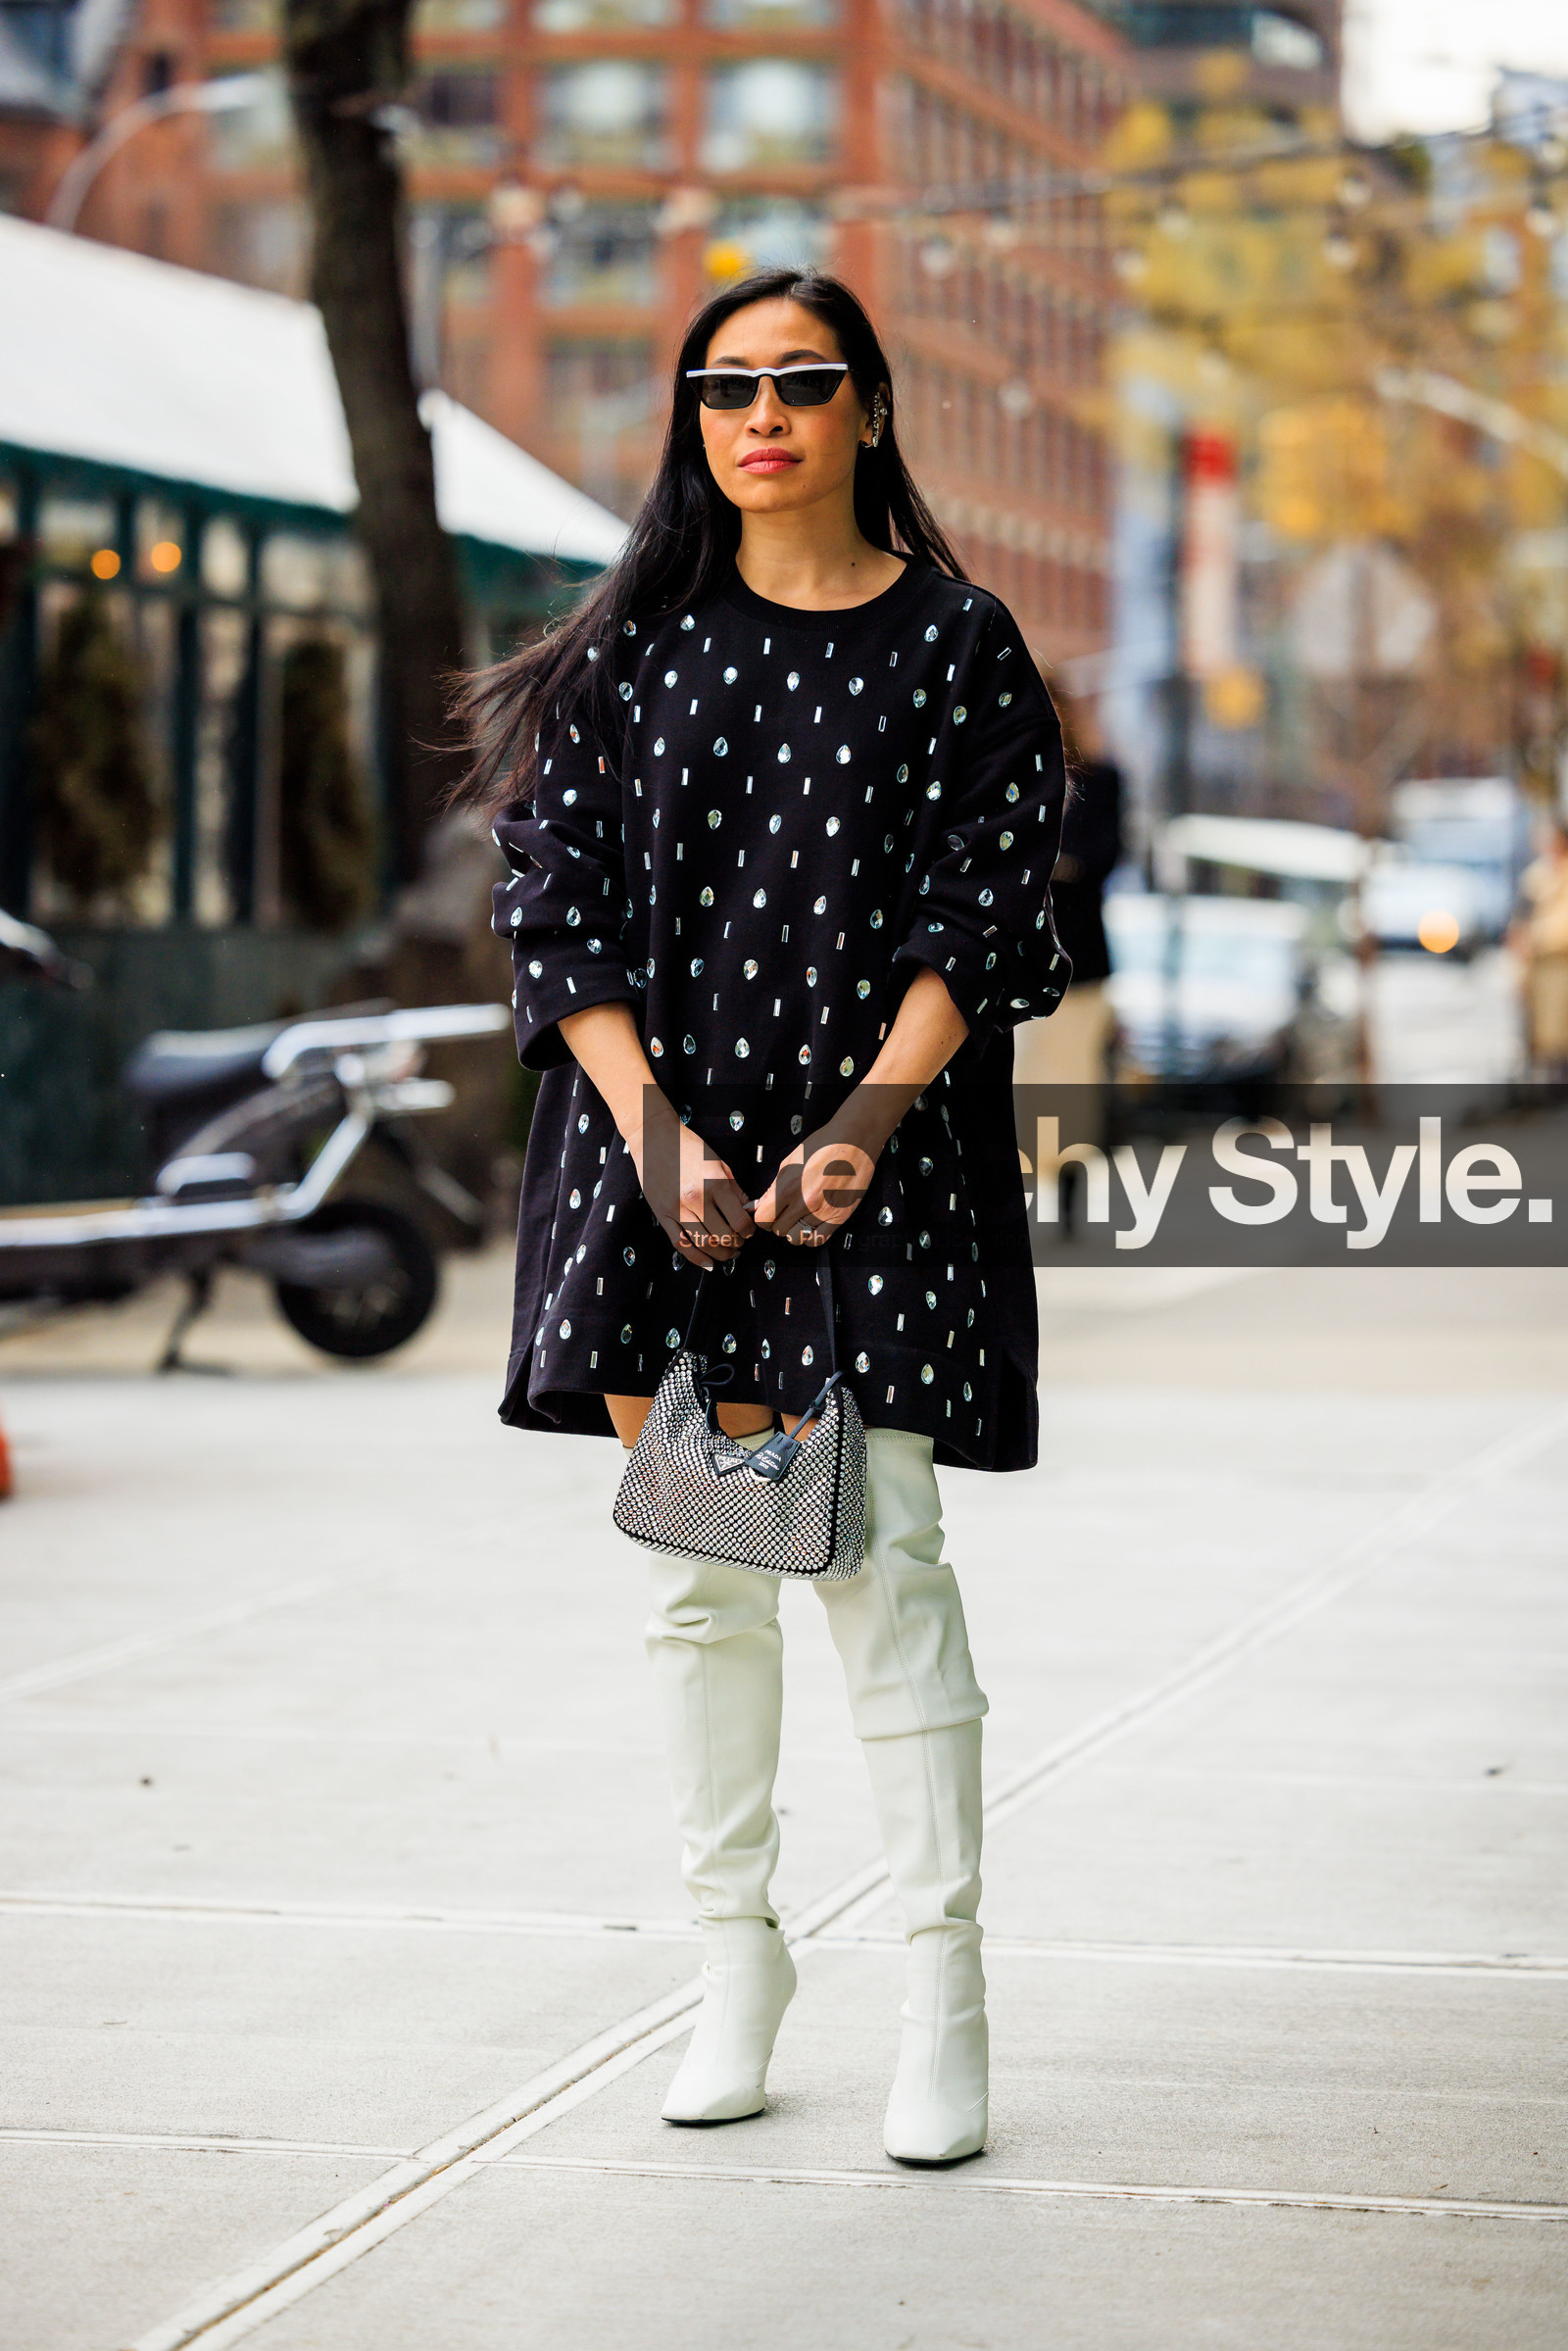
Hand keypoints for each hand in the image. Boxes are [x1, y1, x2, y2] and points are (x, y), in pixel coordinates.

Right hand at [629, 1096, 753, 1268]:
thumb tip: (749, 1213)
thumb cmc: (690, 1147)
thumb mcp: (720, 1163)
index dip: (749, 1231)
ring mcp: (678, 1208)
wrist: (655, 1138)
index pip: (740, 1221)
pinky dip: (696, 1258)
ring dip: (720, 1254)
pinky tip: (708, 1264)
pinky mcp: (663, 1214)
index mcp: (715, 1184)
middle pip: (723, 1237)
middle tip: (739, 1244)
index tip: (749, 1231)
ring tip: (727, 1252)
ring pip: (704, 1244)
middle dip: (736, 1245)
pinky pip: (680, 1243)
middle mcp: (697, 1198)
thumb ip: (736, 1190)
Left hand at [750, 1101, 886, 1247]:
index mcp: (788, 1187)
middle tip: (784, 1212)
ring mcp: (823, 1211)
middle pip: (778, 1230)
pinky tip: (812, 1224)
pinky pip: (817, 1240)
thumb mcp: (790, 1162)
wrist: (854, 1140)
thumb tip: (758, 1206)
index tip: (767, 1212)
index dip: (763, 1217)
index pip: (763, 1219)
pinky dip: (810, 1236)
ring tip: (799, 1218)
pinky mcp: (840, 1217)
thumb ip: (773, 1188)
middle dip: (778, 1222)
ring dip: (794, 1230)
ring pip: (797, 1238)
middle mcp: (804, 1203)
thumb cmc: (821, 1145)